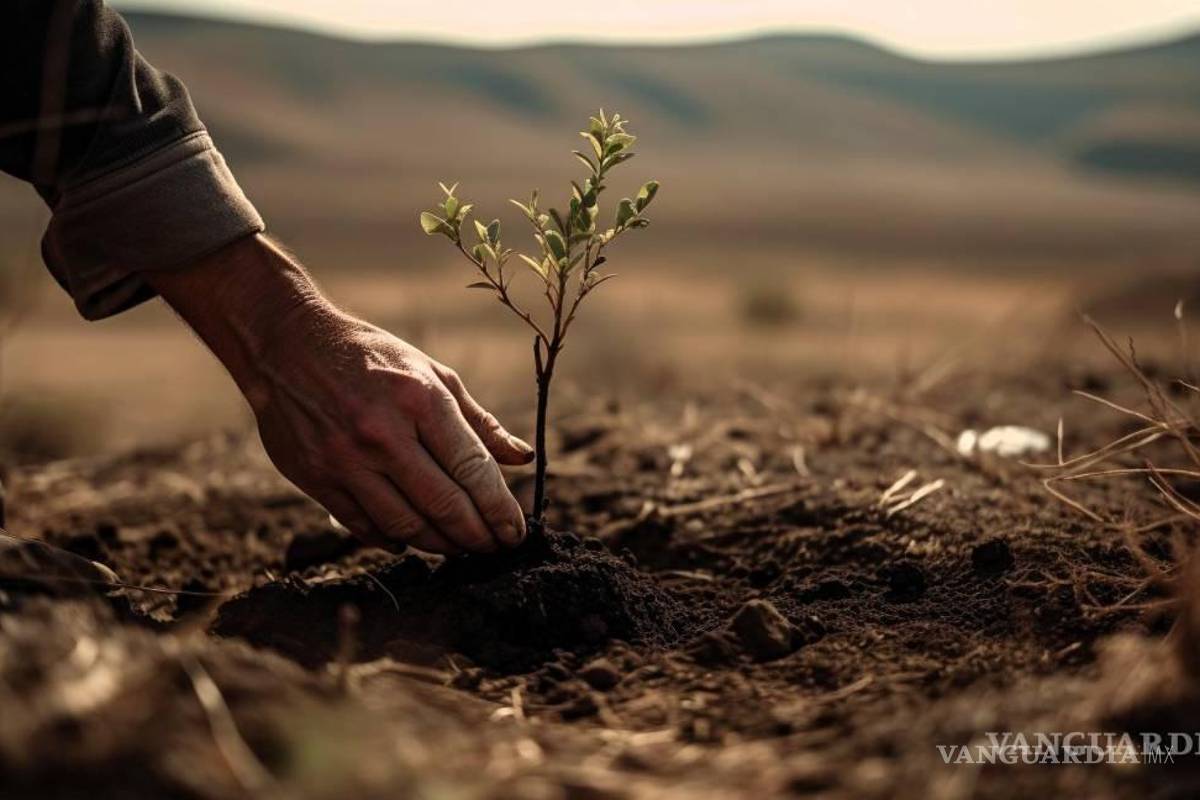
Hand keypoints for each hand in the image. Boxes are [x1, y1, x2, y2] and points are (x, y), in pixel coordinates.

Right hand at [144, 235, 532, 554]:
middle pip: (443, 505)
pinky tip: (413, 540)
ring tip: (460, 548)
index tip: (515, 532)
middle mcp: (383, 433)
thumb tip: (523, 459)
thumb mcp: (432, 374)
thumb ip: (478, 422)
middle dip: (477, 536)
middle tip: (494, 549)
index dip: (500, 508)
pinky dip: (394, 540)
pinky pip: (364, 526)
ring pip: (405, 525)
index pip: (472, 469)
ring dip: (440, 545)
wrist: (287, 344)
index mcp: (420, 399)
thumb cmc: (372, 358)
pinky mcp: (316, 478)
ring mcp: (345, 459)